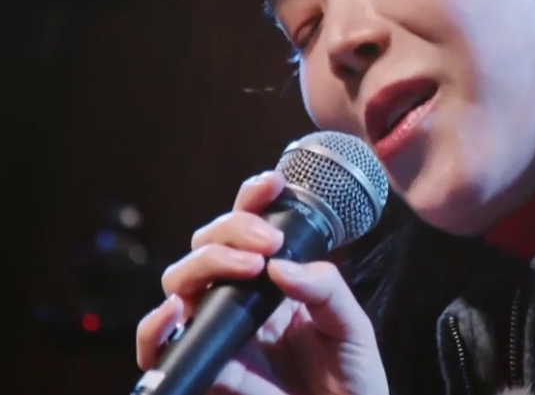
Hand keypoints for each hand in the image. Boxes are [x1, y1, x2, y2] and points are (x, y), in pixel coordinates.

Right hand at [135, 170, 388, 394]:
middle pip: (207, 246)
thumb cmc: (351, 376)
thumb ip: (324, 290)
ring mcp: (218, 333)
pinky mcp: (205, 372)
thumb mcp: (350, 325)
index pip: (251, 227)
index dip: (252, 199)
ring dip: (202, 265)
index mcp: (275, 281)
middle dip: (231, 230)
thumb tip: (280, 266)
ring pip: (180, 285)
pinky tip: (178, 314)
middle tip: (268, 244)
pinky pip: (161, 348)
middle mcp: (239, 301)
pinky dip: (157, 328)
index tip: (272, 184)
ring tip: (243, 267)